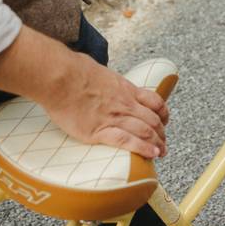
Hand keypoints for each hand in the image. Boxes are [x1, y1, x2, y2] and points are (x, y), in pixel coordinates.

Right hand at [41, 53, 169, 158]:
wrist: (60, 77)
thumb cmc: (75, 70)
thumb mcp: (100, 72)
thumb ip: (107, 81)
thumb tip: (100, 79)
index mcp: (126, 89)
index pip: (154, 102)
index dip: (163, 114)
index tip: (164, 122)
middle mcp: (125, 103)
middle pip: (153, 120)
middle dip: (161, 134)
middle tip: (163, 144)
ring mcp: (113, 117)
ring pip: (144, 131)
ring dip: (156, 144)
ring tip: (160, 153)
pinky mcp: (99, 131)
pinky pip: (126, 141)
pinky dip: (141, 149)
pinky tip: (150, 155)